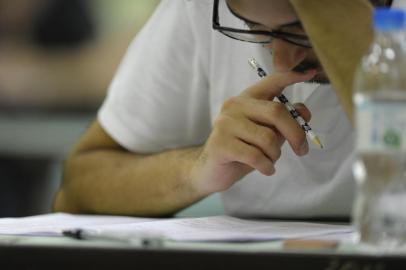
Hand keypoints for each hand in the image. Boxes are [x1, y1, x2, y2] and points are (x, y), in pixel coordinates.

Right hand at [190, 70, 316, 194]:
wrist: (211, 171)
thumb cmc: (241, 151)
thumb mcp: (266, 134)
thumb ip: (283, 122)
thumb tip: (304, 112)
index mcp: (246, 99)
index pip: (271, 82)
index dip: (290, 76)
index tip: (310, 72)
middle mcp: (234, 106)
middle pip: (276, 112)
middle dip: (295, 134)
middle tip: (302, 150)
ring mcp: (225, 124)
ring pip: (268, 138)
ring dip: (276, 154)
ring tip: (270, 161)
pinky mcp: (221, 144)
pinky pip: (255, 156)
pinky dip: (267, 166)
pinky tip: (266, 169)